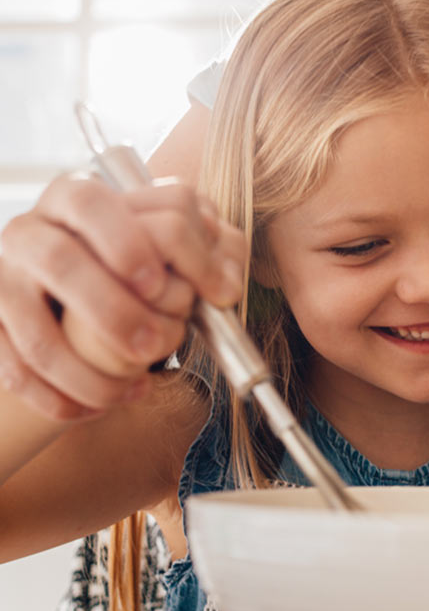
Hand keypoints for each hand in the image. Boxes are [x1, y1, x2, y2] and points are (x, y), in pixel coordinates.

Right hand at [0, 174, 245, 418]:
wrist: (80, 305)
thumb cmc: (142, 271)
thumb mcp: (178, 250)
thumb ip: (209, 253)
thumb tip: (225, 285)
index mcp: (76, 200)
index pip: (96, 204)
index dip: (135, 243)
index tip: (177, 286)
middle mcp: (31, 233)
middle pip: (59, 261)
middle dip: (111, 309)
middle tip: (153, 345)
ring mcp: (4, 281)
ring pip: (32, 328)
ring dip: (85, 371)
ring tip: (134, 389)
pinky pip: (15, 371)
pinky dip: (58, 399)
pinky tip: (96, 410)